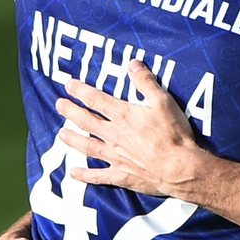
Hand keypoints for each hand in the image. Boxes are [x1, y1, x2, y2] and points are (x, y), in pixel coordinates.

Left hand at [57, 61, 203, 195]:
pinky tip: (73, 173)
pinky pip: (98, 175)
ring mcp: (115, 156)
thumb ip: (146, 82)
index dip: (80, 91)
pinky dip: (84, 175)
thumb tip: (132, 64)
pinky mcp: (121, 175)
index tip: (69, 85)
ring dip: (72, 139)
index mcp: (123, 115)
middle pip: (86, 121)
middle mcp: (114, 135)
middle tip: (59, 105)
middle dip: (70, 112)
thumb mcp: (163, 101)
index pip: (95, 99)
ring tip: (61, 134)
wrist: (180, 168)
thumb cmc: (174, 134)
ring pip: (87, 146)